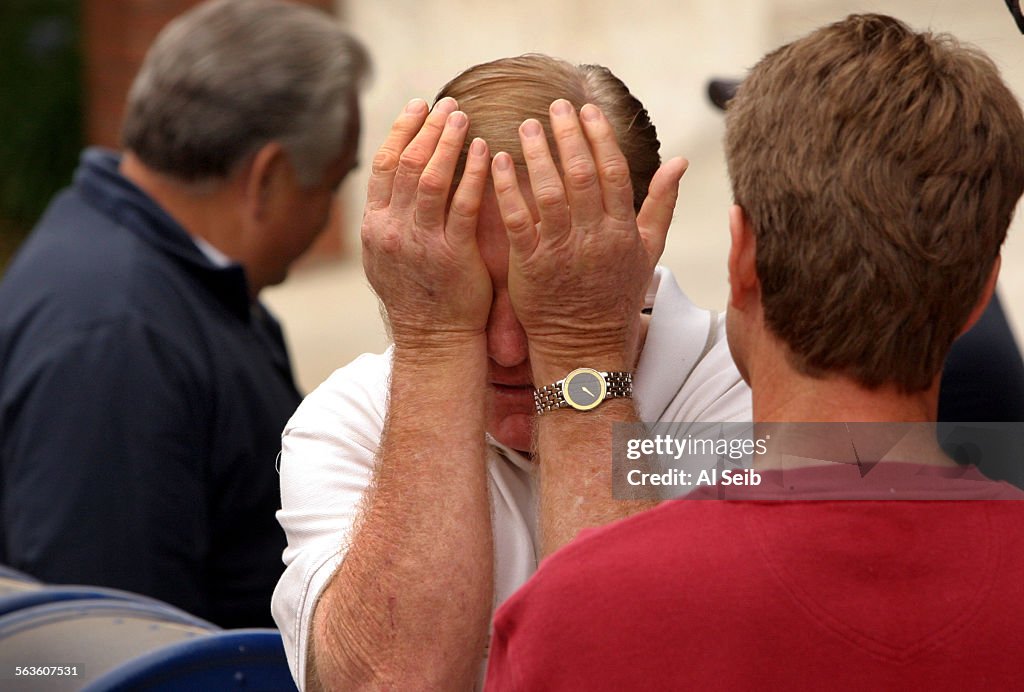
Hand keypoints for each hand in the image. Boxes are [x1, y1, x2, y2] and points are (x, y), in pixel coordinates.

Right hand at [361, 97, 492, 351]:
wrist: (433, 339)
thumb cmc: (418, 295)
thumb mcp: (387, 255)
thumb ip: (389, 217)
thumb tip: (393, 177)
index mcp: (374, 226)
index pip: (382, 165)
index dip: (401, 130)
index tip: (419, 105)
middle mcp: (392, 230)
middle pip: (404, 163)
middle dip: (427, 128)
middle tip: (448, 103)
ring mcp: (420, 243)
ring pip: (429, 178)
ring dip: (447, 142)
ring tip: (464, 117)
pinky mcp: (452, 255)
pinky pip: (463, 205)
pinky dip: (472, 174)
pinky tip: (485, 152)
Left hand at [490, 99, 686, 380]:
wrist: (586, 347)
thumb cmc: (617, 297)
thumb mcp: (649, 252)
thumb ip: (662, 204)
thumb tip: (680, 161)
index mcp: (623, 231)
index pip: (613, 171)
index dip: (599, 137)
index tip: (586, 109)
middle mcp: (594, 238)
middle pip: (581, 175)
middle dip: (567, 135)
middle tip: (554, 107)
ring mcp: (561, 251)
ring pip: (549, 192)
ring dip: (537, 155)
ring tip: (527, 126)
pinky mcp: (530, 265)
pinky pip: (517, 220)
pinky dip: (508, 189)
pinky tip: (500, 162)